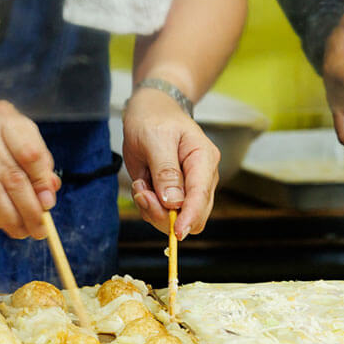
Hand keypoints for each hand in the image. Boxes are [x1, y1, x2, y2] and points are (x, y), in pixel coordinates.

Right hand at [0, 100, 59, 239]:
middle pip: (13, 179)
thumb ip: (33, 156)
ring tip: (24, 231)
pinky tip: (3, 223)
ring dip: (12, 220)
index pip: (30, 154)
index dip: (43, 182)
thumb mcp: (9, 130)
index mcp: (2, 119)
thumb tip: (50, 191)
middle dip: (31, 209)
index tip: (48, 202)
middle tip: (41, 228)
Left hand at [122, 87, 219, 238]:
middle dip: (164, 214)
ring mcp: (188, 188)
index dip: (190, 217)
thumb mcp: (156, 139)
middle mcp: (201, 177)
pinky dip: (147, 205)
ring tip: (140, 183)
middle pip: (194, 215)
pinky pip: (162, 213)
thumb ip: (166, 171)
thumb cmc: (154, 118)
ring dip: (152, 208)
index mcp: (203, 160)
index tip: (177, 232)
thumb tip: (175, 203)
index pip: (202, 196)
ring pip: (176, 218)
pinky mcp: (173, 194)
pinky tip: (141, 184)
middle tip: (142, 192)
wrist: (149, 111)